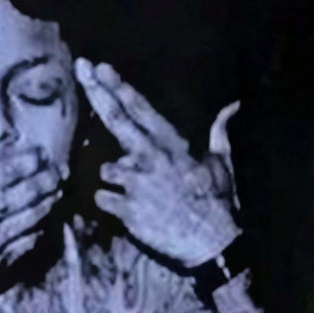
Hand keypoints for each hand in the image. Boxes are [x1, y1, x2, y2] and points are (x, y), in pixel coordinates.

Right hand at [0, 103, 62, 298]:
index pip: (0, 173)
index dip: (25, 163)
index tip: (41, 154)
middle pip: (20, 195)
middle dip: (43, 182)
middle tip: (59, 172)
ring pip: (25, 220)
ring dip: (45, 205)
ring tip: (57, 192)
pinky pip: (21, 245)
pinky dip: (35, 232)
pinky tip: (43, 221)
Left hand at [75, 57, 241, 266]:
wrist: (209, 244)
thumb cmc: (215, 202)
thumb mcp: (221, 164)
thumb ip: (219, 132)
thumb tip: (232, 106)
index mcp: (173, 146)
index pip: (141, 110)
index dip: (119, 86)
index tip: (100, 67)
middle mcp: (151, 159)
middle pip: (116, 120)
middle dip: (97, 92)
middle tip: (81, 70)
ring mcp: (136, 184)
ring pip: (106, 168)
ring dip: (116, 177)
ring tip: (140, 192)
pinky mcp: (126, 210)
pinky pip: (103, 197)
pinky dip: (111, 202)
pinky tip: (129, 209)